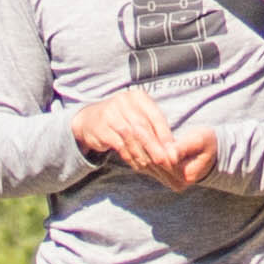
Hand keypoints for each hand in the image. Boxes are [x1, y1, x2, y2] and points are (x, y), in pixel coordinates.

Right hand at [73, 90, 211, 186]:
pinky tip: (137, 165)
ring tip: (152, 167)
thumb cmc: (123, 120)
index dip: (165, 135)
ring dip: (143, 154)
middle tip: (165, 162)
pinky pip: (119, 145)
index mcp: (138, 97)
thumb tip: (172, 151)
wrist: (90, 120)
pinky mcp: (101, 128)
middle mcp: (123, 102)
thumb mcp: (139, 119)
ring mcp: (110, 114)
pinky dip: (130, 157)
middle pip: (143, 127)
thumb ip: (154, 131)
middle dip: (155, 147)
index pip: (155, 116)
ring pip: (131, 137)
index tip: (173, 152)